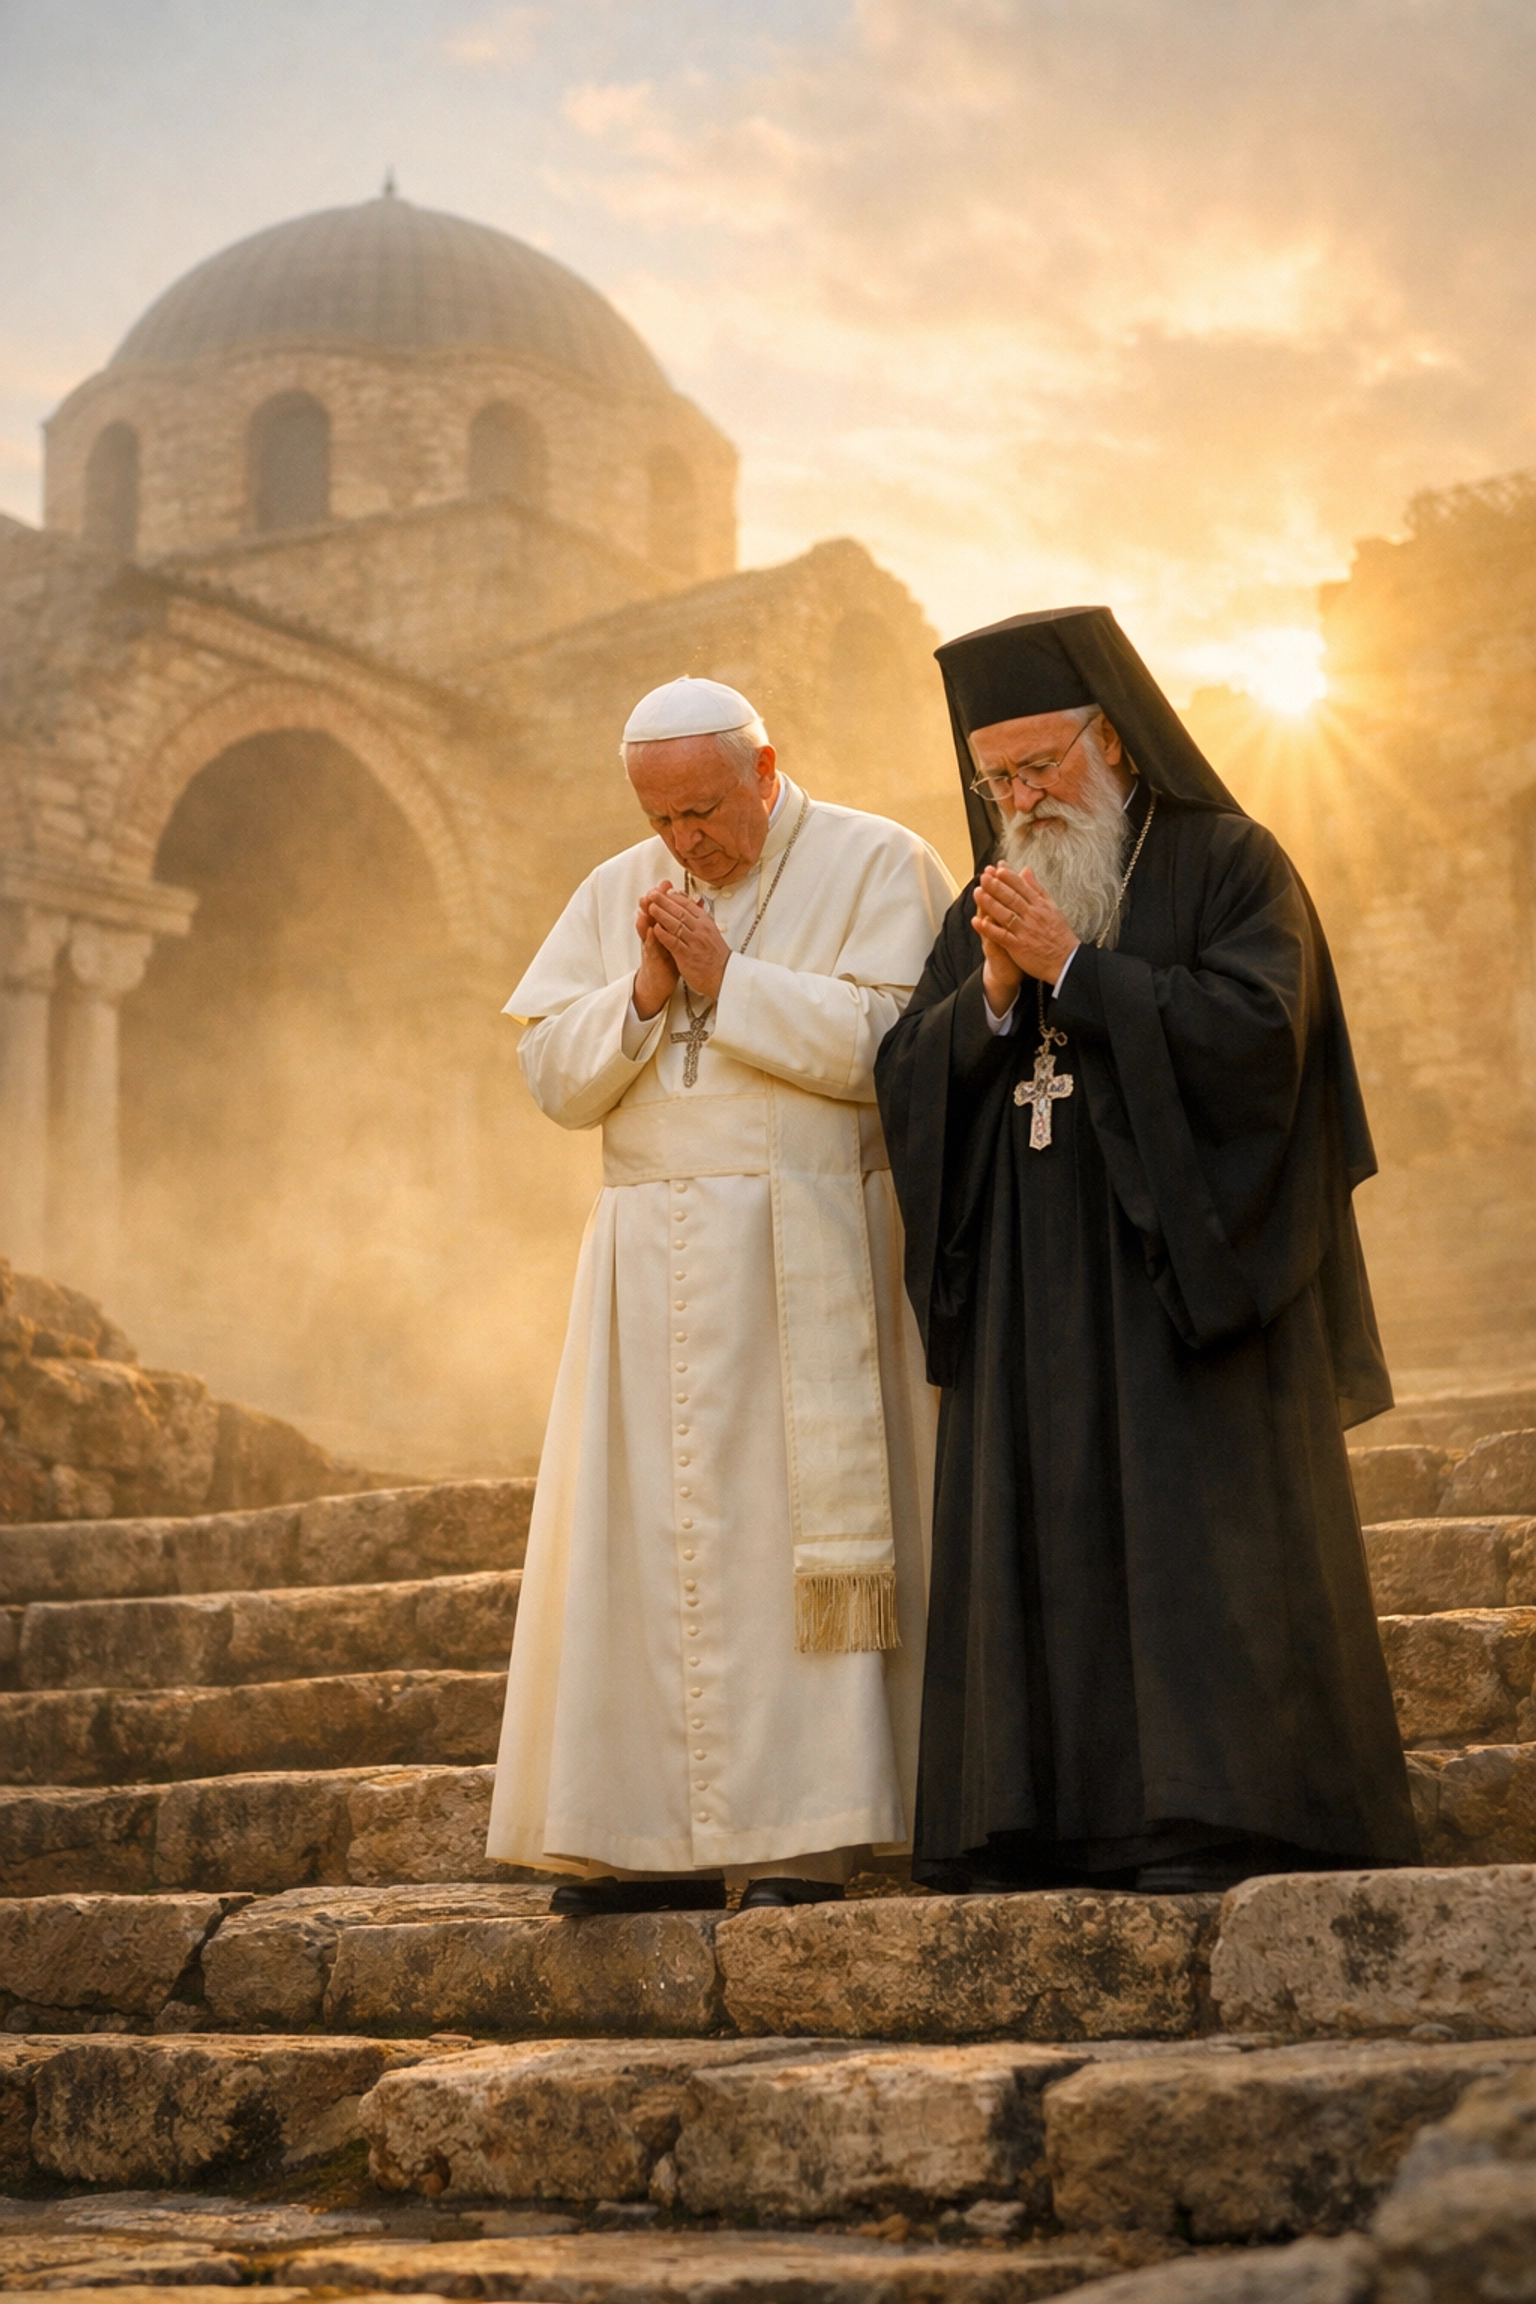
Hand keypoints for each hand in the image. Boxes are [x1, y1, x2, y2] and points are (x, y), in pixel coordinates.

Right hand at [633, 882, 679, 1019]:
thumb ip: (678, 925)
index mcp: (662, 930)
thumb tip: (688, 909)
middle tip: (653, 890)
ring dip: (646, 916)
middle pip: (651, 916)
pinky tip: (650, 930)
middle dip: (653, 902)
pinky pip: (650, 947)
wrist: (659, 983)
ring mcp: (651, 947)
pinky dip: (650, 938)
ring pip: (646, 929)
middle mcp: (654, 936)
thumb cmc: (668, 961)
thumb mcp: (675, 941)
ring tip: (644, 905)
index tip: (666, 884)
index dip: (664, 897)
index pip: (662, 910)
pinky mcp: (651, 960)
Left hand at [645, 884, 730, 1003]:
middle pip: (680, 911)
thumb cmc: (716, 957)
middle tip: (652, 894)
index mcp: (706, 923)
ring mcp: (694, 942)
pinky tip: (655, 928)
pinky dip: (664, 934)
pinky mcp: (687, 956)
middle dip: (664, 901)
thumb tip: (693, 904)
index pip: (689, 905)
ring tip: (650, 907)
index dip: (674, 897)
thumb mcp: (711, 933)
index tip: (664, 891)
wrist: (724, 976)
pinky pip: (674, 942)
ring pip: (676, 924)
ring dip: (661, 914)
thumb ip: (700, 920)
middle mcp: (701, 930)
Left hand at [972, 864, 1077, 990]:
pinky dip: (989, 929)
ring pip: (1006, 914)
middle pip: (1012, 898)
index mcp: (1040, 906)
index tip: (998, 869)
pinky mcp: (1019, 946)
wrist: (1067, 961)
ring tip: (977, 893)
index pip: (1023, 888)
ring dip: (990, 903)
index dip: (1009, 878)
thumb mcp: (1052, 907)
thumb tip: (1025, 870)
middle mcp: (1033, 916)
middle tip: (984, 877)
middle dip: (996, 886)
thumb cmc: (1059, 935)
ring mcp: (1025, 931)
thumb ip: (1036, 888)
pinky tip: (977, 922)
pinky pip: (1002, 936)